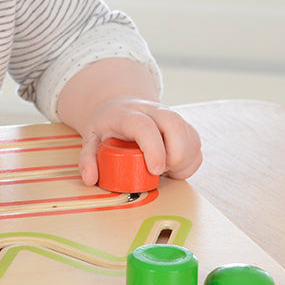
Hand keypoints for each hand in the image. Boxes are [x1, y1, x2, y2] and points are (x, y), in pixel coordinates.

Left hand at [76, 98, 201, 186]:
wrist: (121, 105)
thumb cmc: (108, 125)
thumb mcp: (91, 138)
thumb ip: (87, 158)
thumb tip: (90, 179)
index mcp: (128, 114)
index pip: (144, 126)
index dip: (153, 148)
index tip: (155, 170)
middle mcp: (154, 112)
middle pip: (175, 125)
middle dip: (175, 155)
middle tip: (160, 172)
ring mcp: (171, 118)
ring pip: (191, 139)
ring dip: (182, 162)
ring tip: (162, 170)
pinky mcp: (184, 129)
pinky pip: (196, 148)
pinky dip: (188, 164)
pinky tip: (171, 168)